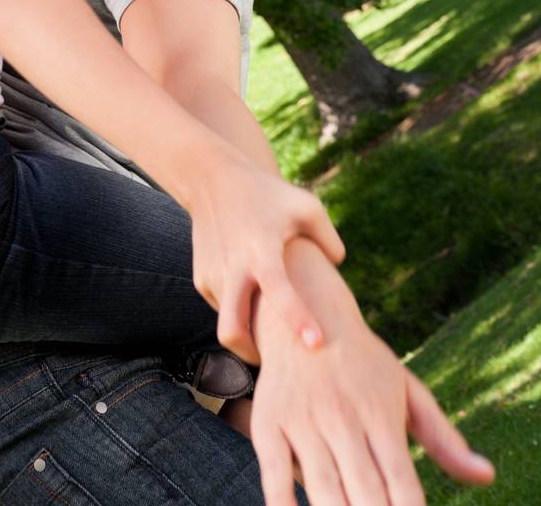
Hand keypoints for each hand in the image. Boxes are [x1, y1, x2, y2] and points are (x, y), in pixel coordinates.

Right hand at [186, 152, 345, 361]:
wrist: (213, 179)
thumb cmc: (268, 194)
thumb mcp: (306, 207)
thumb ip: (330, 240)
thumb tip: (339, 271)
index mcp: (262, 250)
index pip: (279, 290)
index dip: (298, 318)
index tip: (316, 344)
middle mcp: (233, 267)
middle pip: (232, 331)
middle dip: (252, 355)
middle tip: (277, 361)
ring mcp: (212, 275)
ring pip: (229, 322)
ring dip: (249, 332)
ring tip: (272, 325)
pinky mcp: (202, 279)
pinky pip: (224, 307)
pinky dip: (240, 311)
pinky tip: (256, 298)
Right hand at [249, 243, 494, 505]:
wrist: (304, 308)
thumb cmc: (364, 364)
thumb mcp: (406, 390)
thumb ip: (443, 438)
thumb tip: (488, 477)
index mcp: (382, 415)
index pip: (403, 484)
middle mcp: (344, 418)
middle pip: (365, 493)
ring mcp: (304, 421)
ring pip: (322, 488)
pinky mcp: (268, 422)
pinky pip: (273, 472)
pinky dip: (283, 502)